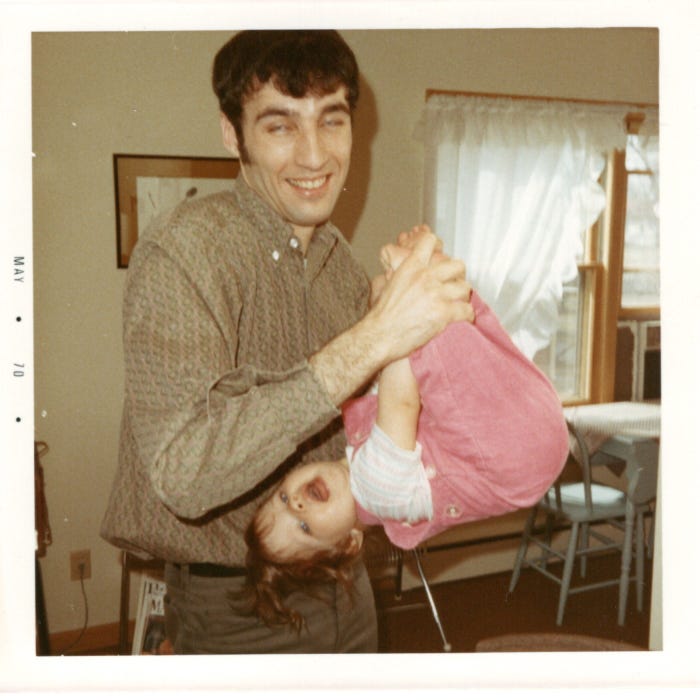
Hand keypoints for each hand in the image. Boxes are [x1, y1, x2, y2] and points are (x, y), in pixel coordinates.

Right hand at [368, 227, 473, 362]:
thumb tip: (397, 271)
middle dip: (458, 275)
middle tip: (453, 285)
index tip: (440, 258)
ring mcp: (436, 294)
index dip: (438, 247)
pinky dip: (466, 315)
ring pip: (465, 288)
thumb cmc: (381, 316)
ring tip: (457, 304)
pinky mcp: (444, 313)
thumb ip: (399, 274)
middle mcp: (425, 277)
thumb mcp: (386, 285)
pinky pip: (467, 309)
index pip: (430, 242)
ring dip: (462, 297)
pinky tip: (460, 319)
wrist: (380, 335)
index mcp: (411, 268)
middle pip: (457, 265)